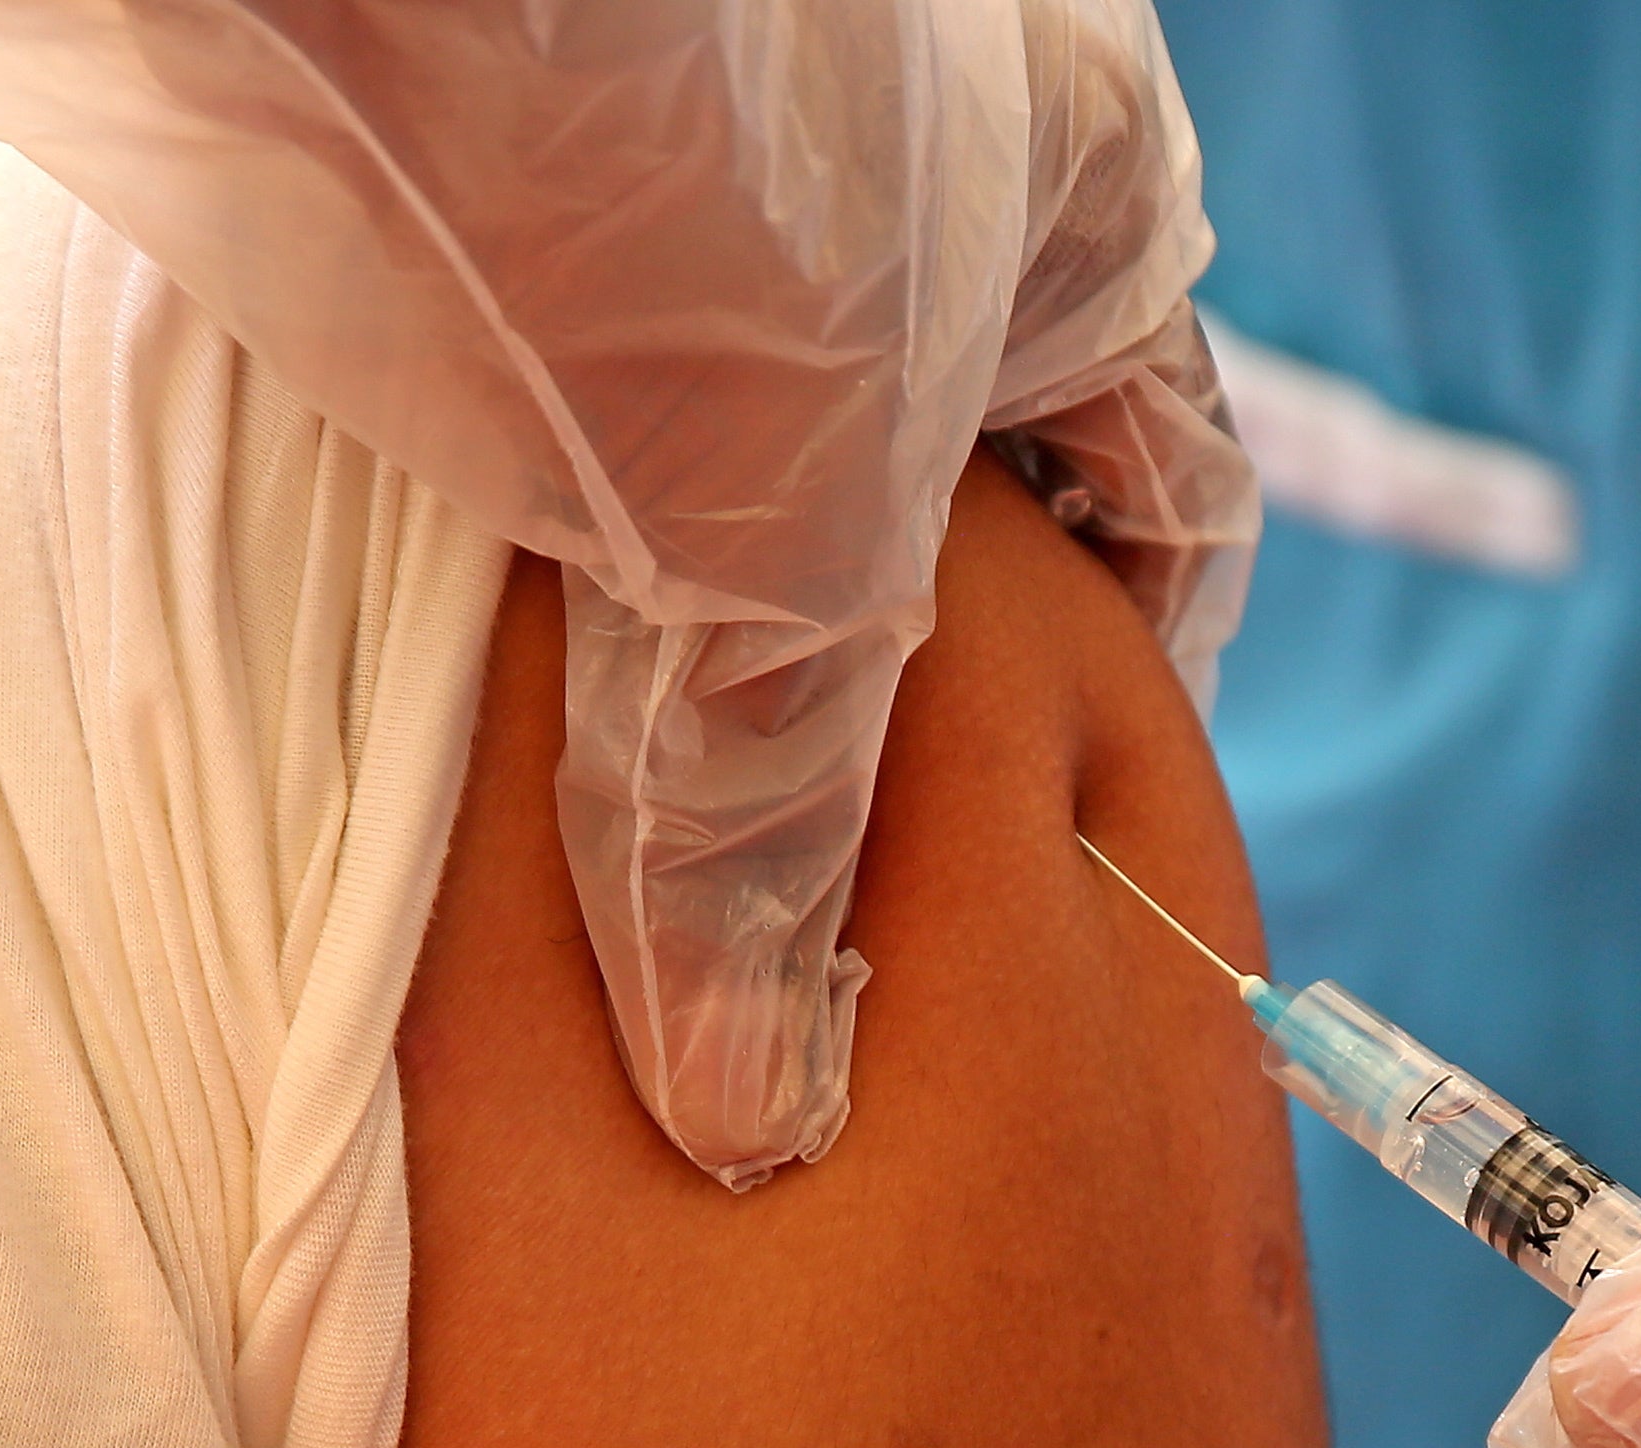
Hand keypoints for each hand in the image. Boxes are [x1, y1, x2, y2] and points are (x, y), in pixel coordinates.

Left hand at [0, 0, 1256, 1183]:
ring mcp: (729, 145)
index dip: (1129, 701)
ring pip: (750, 439)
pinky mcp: (516, 148)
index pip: (1175, 502)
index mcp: (1096, 219)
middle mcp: (939, 165)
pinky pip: (555, 376)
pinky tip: (465, 640)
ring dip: (687, 605)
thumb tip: (761, 1110)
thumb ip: (766, 824)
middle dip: (891, 679)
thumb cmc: (673, 176)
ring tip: (621, 787)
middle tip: (819, 879)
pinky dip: (529, 519)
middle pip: (959, 488)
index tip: (1057, 869)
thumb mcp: (765, 544)